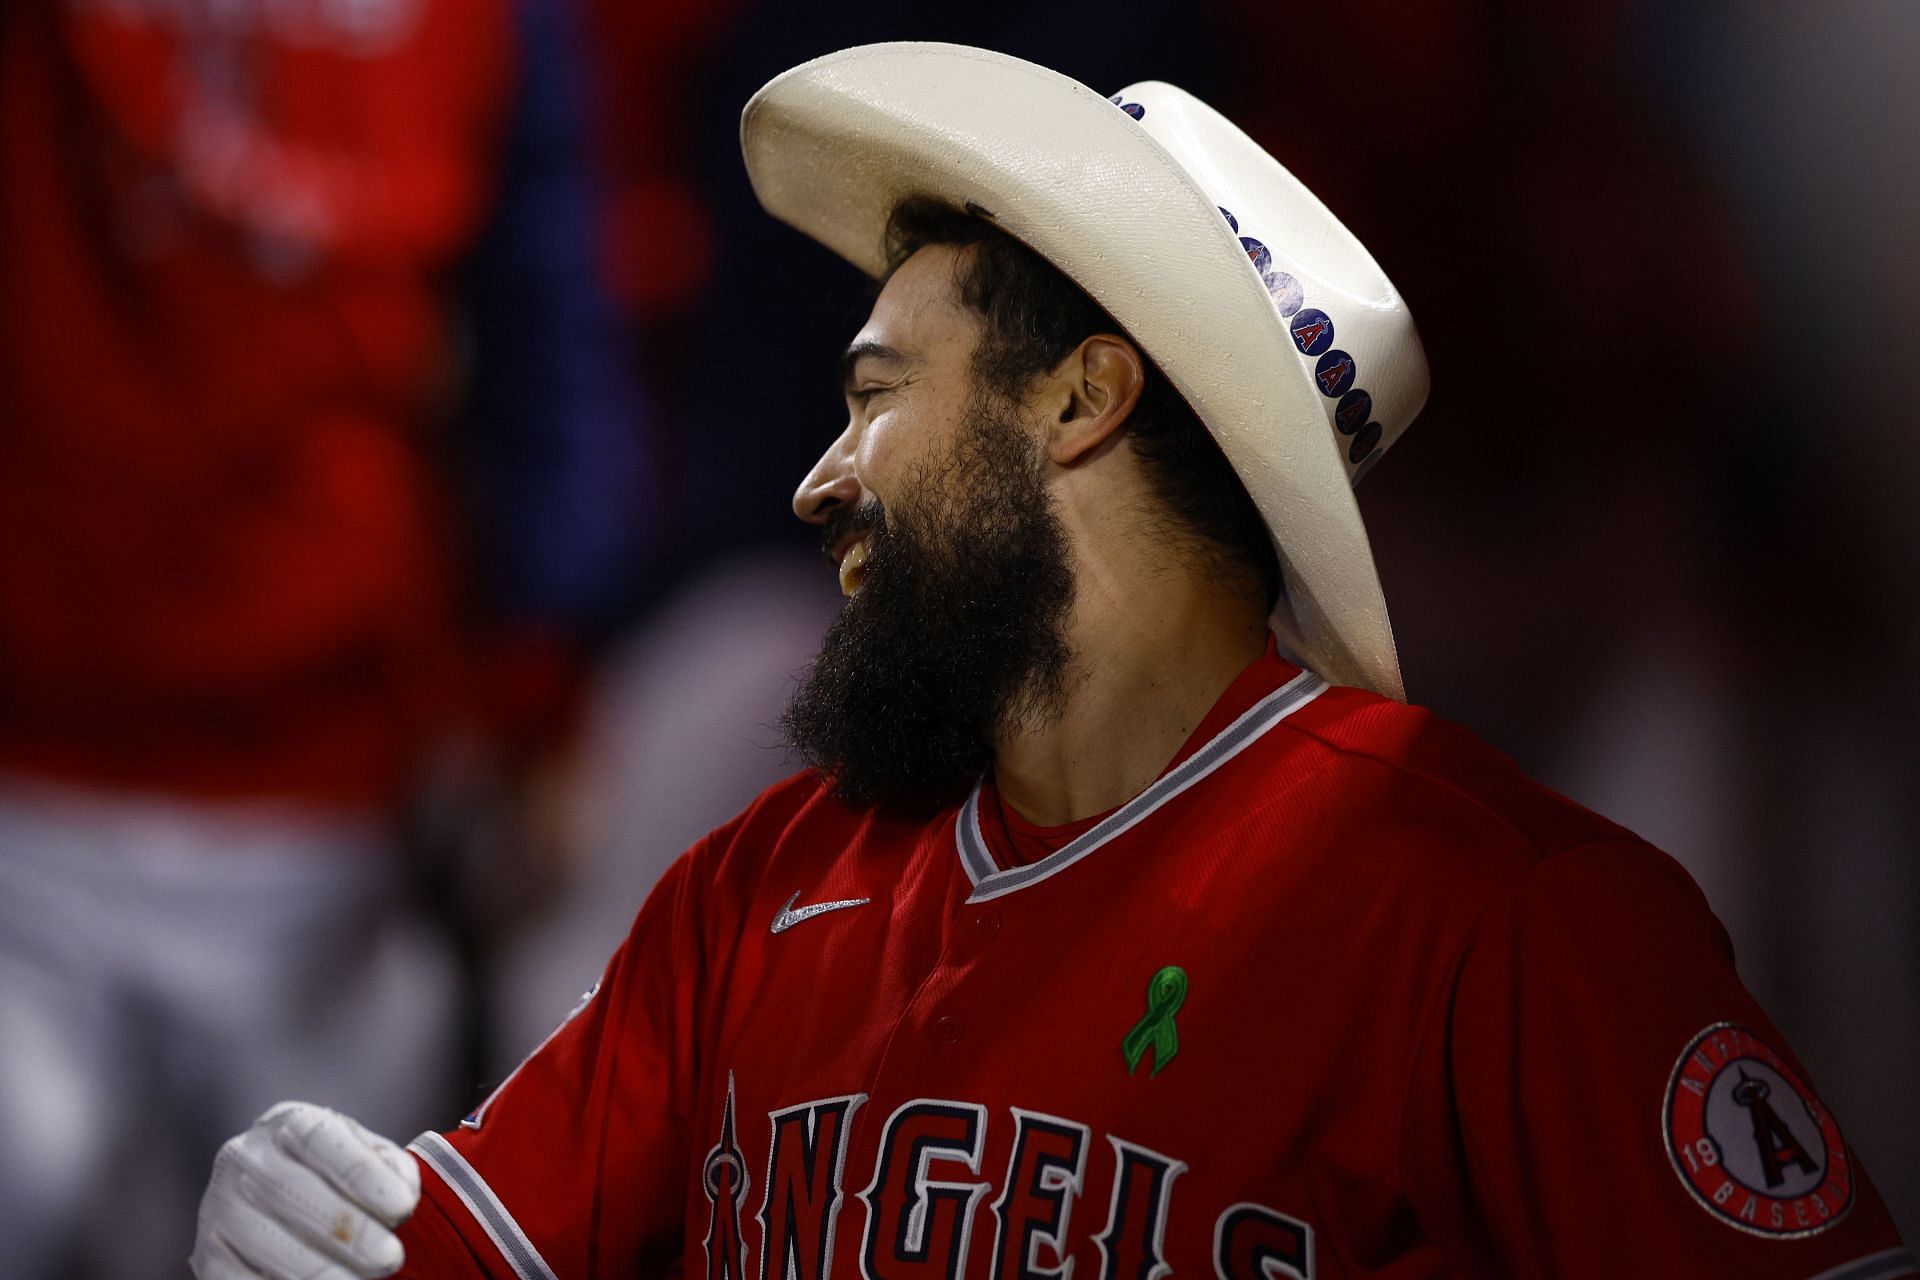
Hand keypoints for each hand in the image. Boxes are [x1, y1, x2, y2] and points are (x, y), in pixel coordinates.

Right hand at [191, 1101, 419, 1278]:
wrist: (273, 1201)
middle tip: (391, 1258)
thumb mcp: (365, 1156)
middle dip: (349, 1232)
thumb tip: (403, 1199)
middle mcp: (246, 1157)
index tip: (403, 1208)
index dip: (363, 1175)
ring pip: (267, 1244)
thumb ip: (391, 1169)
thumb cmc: (335, 1175)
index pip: (322, 1139)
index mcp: (289, 1122)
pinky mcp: (207, 1254)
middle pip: (294, 1194)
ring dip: (320, 1271)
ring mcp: (219, 1206)